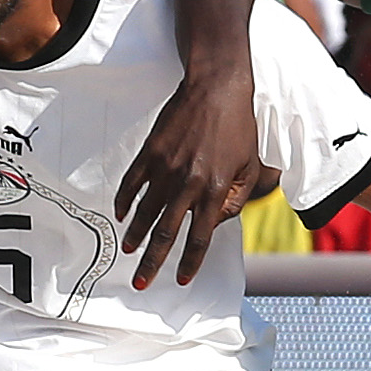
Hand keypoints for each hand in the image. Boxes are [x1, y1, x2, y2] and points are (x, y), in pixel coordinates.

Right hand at [114, 53, 258, 288]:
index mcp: (214, 190)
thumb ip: (235, 201)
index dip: (190, 262)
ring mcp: (166, 167)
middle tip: (141, 282)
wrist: (216, 88)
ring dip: (135, 235)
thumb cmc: (239, 128)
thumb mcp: (250, 168)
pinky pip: (132, 183)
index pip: (200, 237)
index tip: (181, 280)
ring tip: (128, 251)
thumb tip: (214, 223)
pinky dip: (124, 201)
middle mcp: (188, 183)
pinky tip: (121, 214)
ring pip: (145, 211)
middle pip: (166, 233)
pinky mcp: (151, 151)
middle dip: (153, 262)